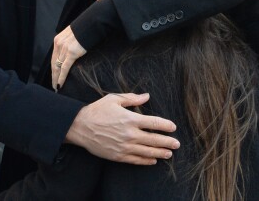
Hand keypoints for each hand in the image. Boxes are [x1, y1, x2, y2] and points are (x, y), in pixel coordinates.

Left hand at [52, 25, 85, 89]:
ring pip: (57, 67)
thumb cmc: (85, 28)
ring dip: (56, 78)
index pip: (54, 57)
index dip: (53, 67)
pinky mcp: (71, 53)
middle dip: (53, 75)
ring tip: (56, 87)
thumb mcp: (73, 34)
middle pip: (54, 63)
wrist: (92, 23)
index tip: (54, 75)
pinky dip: (61, 77)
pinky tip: (60, 84)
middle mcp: (59, 44)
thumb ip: (70, 42)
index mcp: (59, 39)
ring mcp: (64, 48)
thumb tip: (72, 50)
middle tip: (54, 85)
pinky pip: (64, 68)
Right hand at [65, 93, 179, 164]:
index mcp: (130, 119)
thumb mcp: (114, 99)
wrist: (81, 127)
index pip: (153, 123)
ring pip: (147, 152)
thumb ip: (132, 99)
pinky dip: (146, 161)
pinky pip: (136, 160)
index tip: (173, 127)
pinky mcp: (118, 156)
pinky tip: (154, 160)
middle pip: (153, 140)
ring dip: (160, 153)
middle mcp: (129, 134)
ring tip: (169, 153)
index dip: (165, 125)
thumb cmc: (97, 110)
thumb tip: (147, 96)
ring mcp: (124, 147)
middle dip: (167, 142)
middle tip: (177, 143)